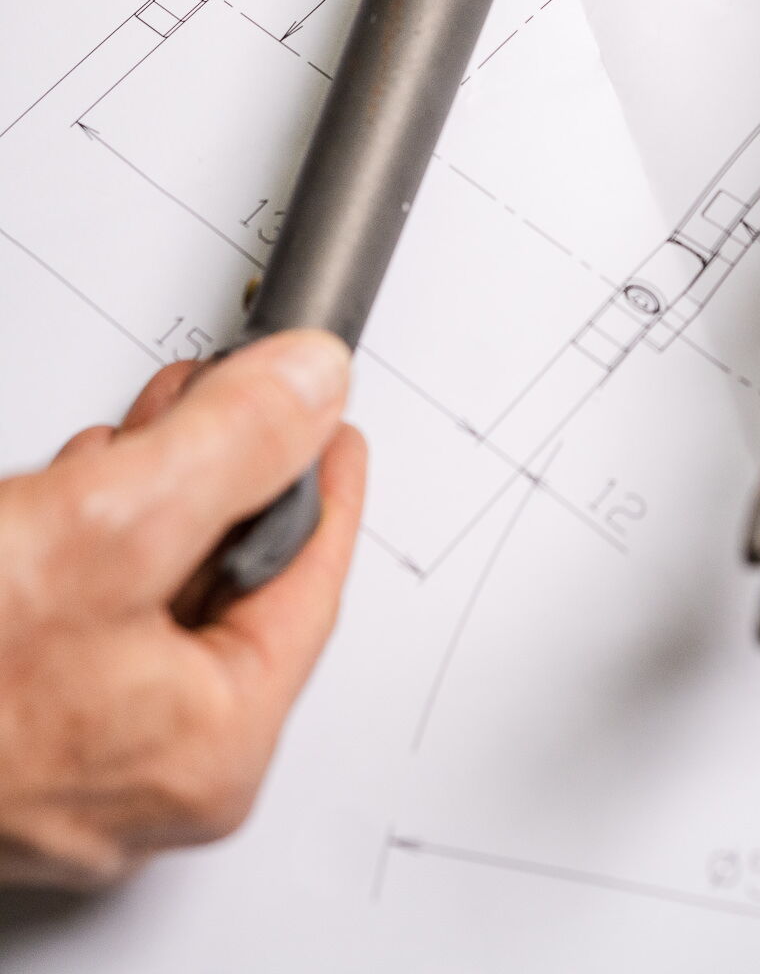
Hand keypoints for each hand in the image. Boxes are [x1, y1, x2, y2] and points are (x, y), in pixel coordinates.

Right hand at [0, 330, 364, 888]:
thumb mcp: (105, 528)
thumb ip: (228, 446)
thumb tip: (309, 384)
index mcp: (209, 746)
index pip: (309, 580)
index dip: (322, 473)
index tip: (330, 410)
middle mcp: (147, 771)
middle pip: (229, 581)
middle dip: (222, 470)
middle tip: (225, 392)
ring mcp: (66, 757)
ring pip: (149, 592)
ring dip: (146, 493)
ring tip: (127, 435)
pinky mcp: (2, 725)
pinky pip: (78, 617)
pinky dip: (77, 541)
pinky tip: (55, 492)